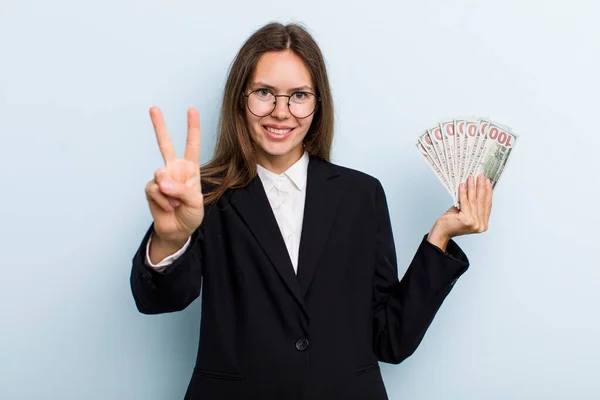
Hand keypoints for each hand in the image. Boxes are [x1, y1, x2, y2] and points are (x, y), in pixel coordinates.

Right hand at [145, 106, 203, 244]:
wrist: (177, 230)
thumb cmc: (190, 214)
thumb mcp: (195, 201)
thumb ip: (180, 189)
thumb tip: (160, 181)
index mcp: (190, 169)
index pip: (192, 145)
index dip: (192, 128)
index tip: (192, 110)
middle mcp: (174, 169)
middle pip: (165, 144)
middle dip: (159, 126)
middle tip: (154, 108)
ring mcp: (161, 178)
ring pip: (160, 174)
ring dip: (171, 193)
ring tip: (176, 204)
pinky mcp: (151, 188)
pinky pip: (155, 190)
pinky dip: (163, 201)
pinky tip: (168, 208)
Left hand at [427, 174, 492, 250]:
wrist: (442, 231)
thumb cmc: (452, 221)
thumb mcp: (466, 212)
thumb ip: (473, 204)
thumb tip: (477, 187)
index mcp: (483, 224)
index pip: (487, 205)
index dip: (488, 192)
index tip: (488, 182)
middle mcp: (480, 225)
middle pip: (481, 202)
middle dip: (481, 187)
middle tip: (481, 177)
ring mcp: (474, 223)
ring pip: (474, 201)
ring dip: (472, 187)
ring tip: (471, 178)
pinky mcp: (466, 220)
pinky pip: (465, 202)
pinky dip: (463, 192)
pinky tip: (463, 185)